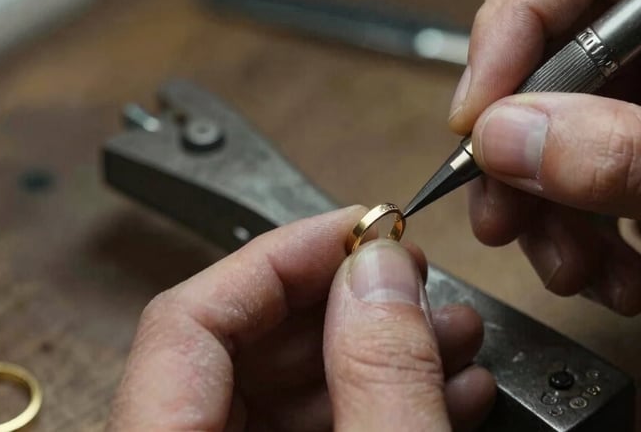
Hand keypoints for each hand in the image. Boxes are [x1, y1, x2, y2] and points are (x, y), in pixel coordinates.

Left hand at [106, 207, 494, 430]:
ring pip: (288, 387)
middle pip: (242, 345)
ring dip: (378, 353)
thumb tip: (382, 272)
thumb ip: (382, 380)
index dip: (278, 257)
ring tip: (452, 335)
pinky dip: (378, 402)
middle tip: (414, 279)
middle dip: (346, 303)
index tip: (358, 229)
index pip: (188, 319)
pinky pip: (314, 427)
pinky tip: (445, 390)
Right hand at [448, 0, 640, 316]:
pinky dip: (577, 237)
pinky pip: (579, 181)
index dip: (520, 32)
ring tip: (570, 266)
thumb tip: (507, 135)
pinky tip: (611, 277)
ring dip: (545, 211)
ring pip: (557, 133)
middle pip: (561, 64)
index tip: (479, 114)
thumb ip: (629, 159)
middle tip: (502, 212)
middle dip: (524, 152)